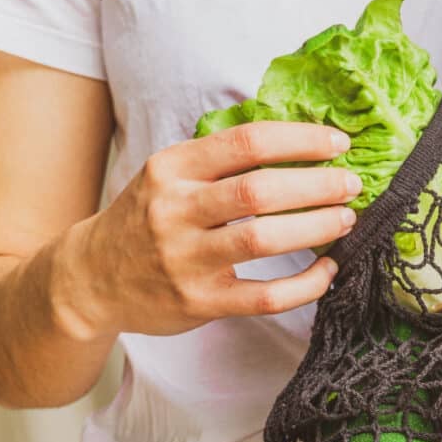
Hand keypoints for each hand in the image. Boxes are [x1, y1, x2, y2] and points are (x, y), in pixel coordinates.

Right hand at [52, 121, 361, 339]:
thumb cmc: (145, 220)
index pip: (247, 142)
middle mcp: (176, 210)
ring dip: (316, 227)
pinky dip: (305, 285)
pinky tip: (326, 271)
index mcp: (172, 168)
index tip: (337, 143)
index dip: (301, 140)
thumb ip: (220, 160)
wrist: (90, 280)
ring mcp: (186, 259)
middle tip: (350, 185)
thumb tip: (300, 143)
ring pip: (264, 240)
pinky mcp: (200, 302)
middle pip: (260, 190)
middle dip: (317, 185)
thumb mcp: (168, 175)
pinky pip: (265, 296)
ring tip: (346, 219)